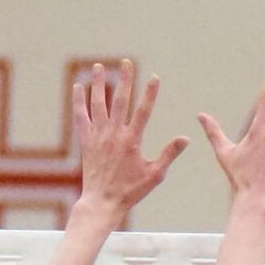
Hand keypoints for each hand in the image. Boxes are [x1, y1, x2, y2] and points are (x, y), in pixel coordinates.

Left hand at [73, 59, 189, 217]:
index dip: (150, 93)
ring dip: (99, 83)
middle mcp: (114, 134)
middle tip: (127, 62)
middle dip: (125, 79)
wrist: (103, 202)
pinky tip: (78, 87)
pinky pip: (81, 115)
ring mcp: (98, 136)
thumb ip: (169, 154)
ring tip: (99, 66)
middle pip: (120, 100)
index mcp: (132, 140)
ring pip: (98, 103)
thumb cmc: (131, 191)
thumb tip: (185, 138)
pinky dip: (79, 101)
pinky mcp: (86, 141)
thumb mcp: (155, 174)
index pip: (143, 111)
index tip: (155, 77)